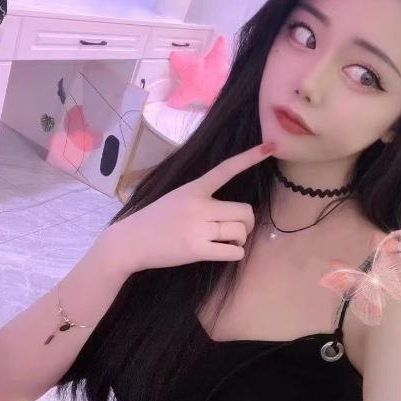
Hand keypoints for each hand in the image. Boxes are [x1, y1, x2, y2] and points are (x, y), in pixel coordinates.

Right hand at [102, 143, 275, 274]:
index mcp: (194, 188)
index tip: (271, 146)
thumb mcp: (177, 197)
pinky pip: (233, 252)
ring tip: (227, 242)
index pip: (225, 169)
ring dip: (240, 239)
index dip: (249, 158)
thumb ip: (202, 198)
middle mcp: (199, 205)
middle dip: (246, 222)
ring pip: (240, 231)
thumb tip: (233, 212)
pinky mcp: (197, 249)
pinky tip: (225, 252)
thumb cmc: (155, 220)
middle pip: (244, 211)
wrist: (129, 242)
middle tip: (237, 229)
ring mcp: (198, 228)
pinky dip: (236, 253)